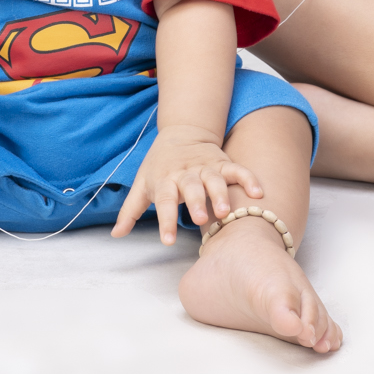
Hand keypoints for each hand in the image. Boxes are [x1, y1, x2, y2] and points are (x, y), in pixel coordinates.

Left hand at [110, 124, 262, 244]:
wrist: (181, 133)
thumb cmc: (158, 166)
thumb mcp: (141, 185)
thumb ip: (130, 211)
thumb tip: (115, 235)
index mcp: (165, 179)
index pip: (165, 200)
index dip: (166, 220)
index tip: (168, 240)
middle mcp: (186, 172)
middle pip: (191, 187)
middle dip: (195, 203)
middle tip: (199, 220)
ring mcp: (206, 166)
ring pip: (215, 179)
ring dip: (221, 194)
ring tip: (225, 212)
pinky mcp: (223, 163)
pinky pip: (238, 169)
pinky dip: (249, 178)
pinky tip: (258, 192)